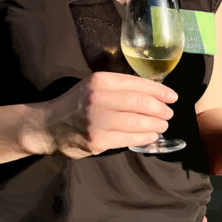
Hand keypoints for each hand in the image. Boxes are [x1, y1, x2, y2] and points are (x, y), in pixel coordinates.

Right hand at [35, 71, 177, 159]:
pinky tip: (151, 135)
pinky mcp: (98, 140)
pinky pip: (129, 139)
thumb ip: (118, 87)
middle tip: (169, 113)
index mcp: (100, 81)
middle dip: (160, 109)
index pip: (138, 84)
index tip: (172, 96)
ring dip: (156, 125)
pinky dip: (145, 137)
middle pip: (141, 103)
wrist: (48, 125)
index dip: (160, 91)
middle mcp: (99, 98)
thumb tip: (152, 93)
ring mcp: (98, 120)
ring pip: (138, 122)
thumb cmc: (76, 103)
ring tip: (162, 125)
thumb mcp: (93, 86)